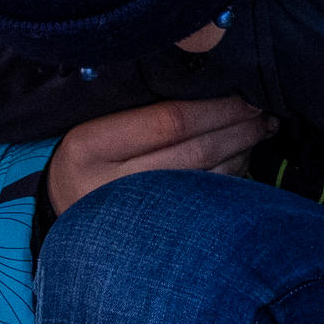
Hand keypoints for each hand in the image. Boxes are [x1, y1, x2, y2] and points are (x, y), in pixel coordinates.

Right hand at [46, 94, 270, 213]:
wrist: (59, 207)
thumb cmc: (85, 155)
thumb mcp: (93, 123)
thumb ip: (139, 107)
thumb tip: (212, 85)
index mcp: (90, 145)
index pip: (170, 121)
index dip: (217, 108)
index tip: (246, 95)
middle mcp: (110, 186)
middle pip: (196, 151)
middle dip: (239, 129)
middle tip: (264, 114)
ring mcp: (132, 218)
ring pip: (208, 180)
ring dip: (242, 153)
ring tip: (259, 132)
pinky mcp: (153, 239)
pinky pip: (207, 204)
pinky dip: (232, 178)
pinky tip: (242, 160)